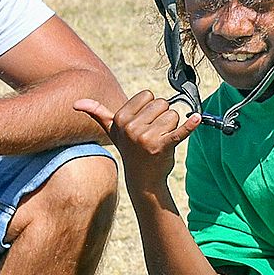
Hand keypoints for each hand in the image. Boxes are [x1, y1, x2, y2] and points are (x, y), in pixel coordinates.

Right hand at [77, 91, 198, 190]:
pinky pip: (180, 130)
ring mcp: (146, 137)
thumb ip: (97, 113)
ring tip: (161, 140)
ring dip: (172, 126)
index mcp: (121, 119)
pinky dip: (190, 125)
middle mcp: (131, 127)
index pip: (148, 95)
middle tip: (154, 134)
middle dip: (162, 117)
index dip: (150, 108)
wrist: (143, 179)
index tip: (144, 123)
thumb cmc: (130, 150)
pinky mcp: (163, 146)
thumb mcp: (112, 131)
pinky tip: (197, 119)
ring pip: (173, 114)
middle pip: (162, 103)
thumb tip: (76, 103)